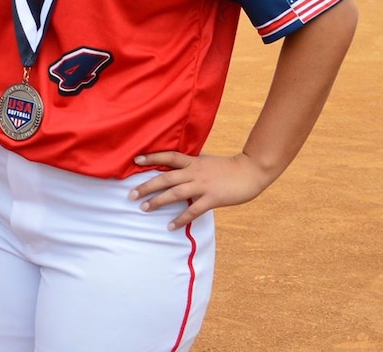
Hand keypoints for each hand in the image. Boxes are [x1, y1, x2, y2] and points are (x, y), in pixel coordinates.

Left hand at [129, 150, 273, 229]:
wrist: (251, 171)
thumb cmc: (229, 167)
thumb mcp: (206, 160)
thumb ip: (192, 163)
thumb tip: (177, 164)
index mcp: (193, 162)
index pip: (168, 156)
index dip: (152, 157)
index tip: (135, 160)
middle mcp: (194, 172)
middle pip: (165, 177)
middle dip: (146, 186)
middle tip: (130, 194)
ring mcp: (202, 185)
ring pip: (175, 193)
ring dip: (158, 201)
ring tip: (144, 208)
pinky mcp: (212, 199)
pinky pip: (193, 210)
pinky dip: (180, 218)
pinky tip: (170, 226)